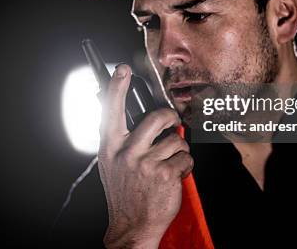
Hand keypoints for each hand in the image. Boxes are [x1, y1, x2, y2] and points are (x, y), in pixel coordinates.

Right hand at [98, 64, 192, 248]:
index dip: (117, 87)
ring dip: (178, 151)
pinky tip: (173, 176)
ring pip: (176, 140)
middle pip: (156, 118)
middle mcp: (126, 153)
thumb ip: (120, 140)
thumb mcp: (110, 163)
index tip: (122, 69)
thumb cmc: (123, 192)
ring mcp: (146, 164)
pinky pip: (186, 158)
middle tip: (172, 122)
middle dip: (171, 117)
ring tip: (167, 164)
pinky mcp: (165, 175)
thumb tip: (131, 116)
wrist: (131, 226)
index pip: (112, 110)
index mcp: (110, 147)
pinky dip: (185, 166)